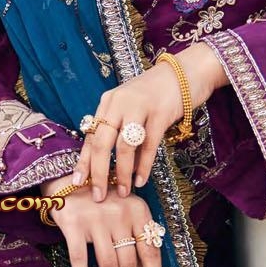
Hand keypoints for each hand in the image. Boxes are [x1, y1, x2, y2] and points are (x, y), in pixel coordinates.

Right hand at [40, 177, 164, 266]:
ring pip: (107, 263)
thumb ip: (137, 238)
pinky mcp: (73, 224)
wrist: (67, 179)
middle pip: (129, 261)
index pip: (150, 249)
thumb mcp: (126, 212)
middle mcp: (119, 215)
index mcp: (138, 211)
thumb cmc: (103, 201)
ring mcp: (95, 220)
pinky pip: (79, 257)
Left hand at [72, 42, 228, 198]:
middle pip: (102, 143)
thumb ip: (118, 126)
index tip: (78, 182)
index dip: (84, 161)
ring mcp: (140, 107)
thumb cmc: (157, 92)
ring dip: (122, 172)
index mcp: (108, 102)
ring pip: (124, 147)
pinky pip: (149, 145)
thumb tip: (107, 160)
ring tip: (123, 191)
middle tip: (98, 196)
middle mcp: (120, 103)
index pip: (90, 136)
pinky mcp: (161, 113)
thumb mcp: (131, 104)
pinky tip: (141, 179)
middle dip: (98, 173)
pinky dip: (144, 165)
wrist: (188, 71)